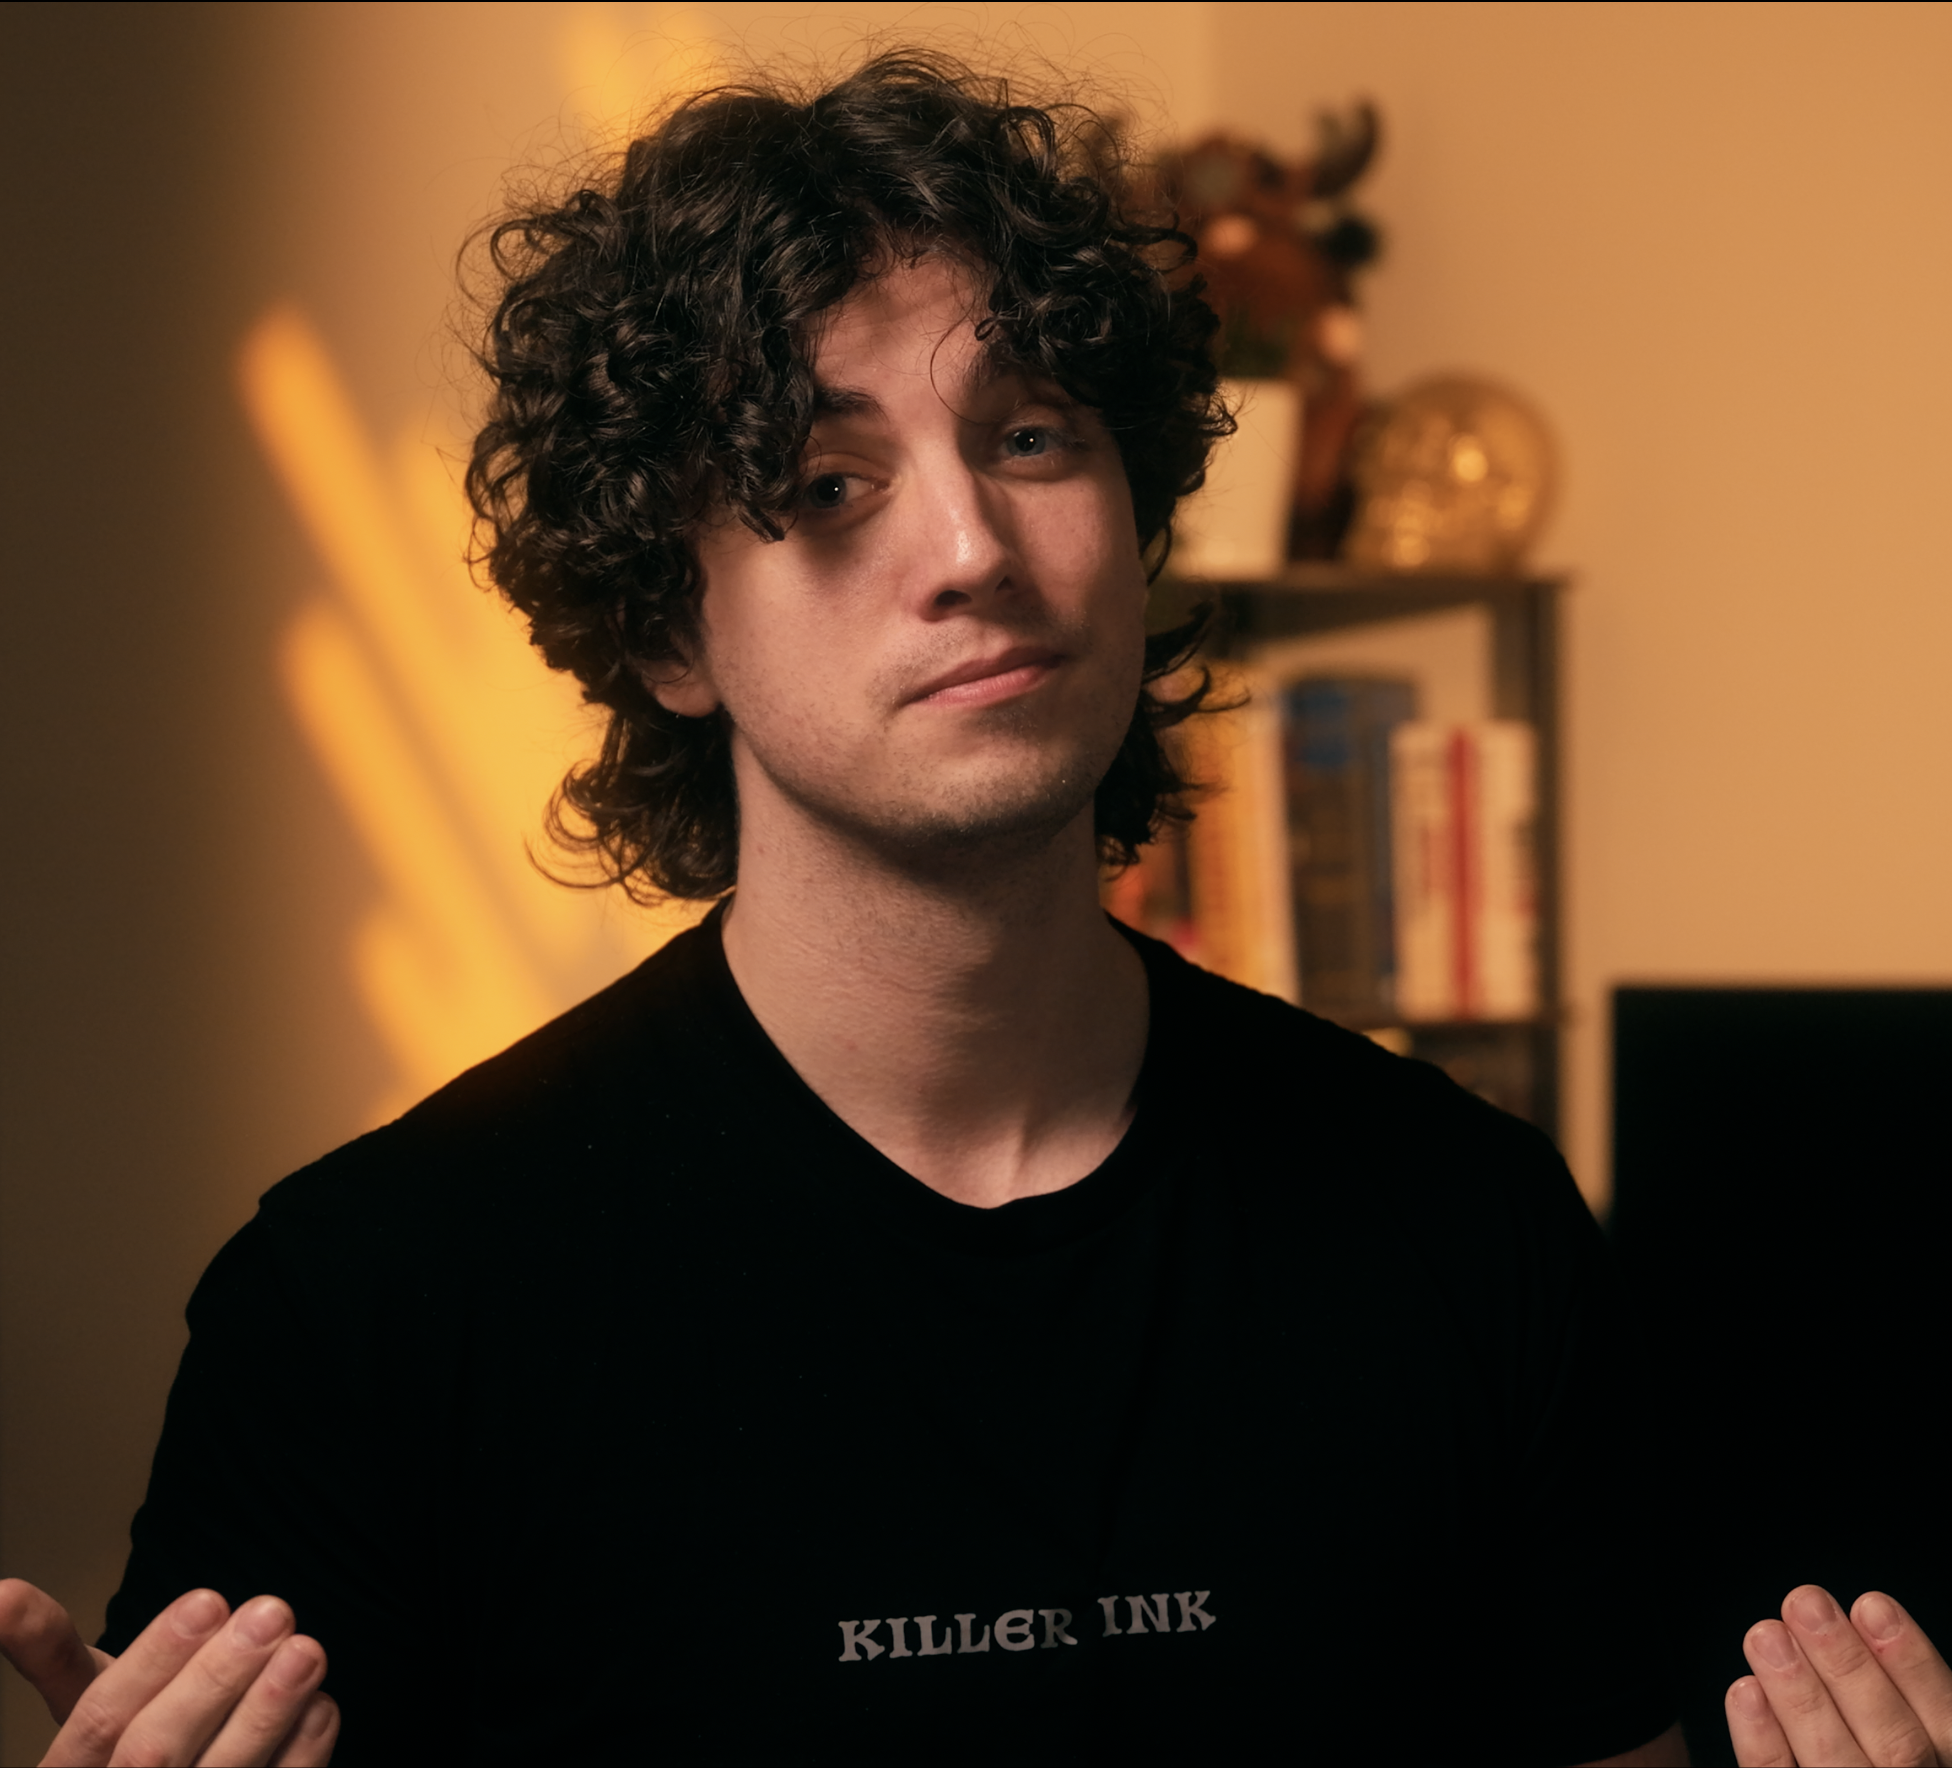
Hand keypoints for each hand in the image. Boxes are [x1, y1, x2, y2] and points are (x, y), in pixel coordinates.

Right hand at [0, 1579, 337, 1764]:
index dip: (152, 1661)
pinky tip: (320, 1705)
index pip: (98, 1720)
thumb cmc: (119, 1745)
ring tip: (306, 1649)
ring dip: (267, 1713)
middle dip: (215, 1680)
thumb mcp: (81, 1697)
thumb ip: (50, 1649)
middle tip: (271, 1613)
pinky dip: (302, 1753)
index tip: (208, 1599)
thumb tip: (1, 1591)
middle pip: (154, 1754)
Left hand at [1728, 1586, 1951, 1765]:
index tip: (1872, 1606)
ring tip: (1766, 1635)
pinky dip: (1764, 1744)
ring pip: (1838, 1766)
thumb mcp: (1922, 1739)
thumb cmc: (1875, 1751)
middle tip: (1805, 1603)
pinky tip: (1745, 1693)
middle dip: (1849, 1670)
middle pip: (1897, 1747)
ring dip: (1801, 1697)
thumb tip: (1867, 1623)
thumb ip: (1903, 1706)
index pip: (1949, 1730)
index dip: (1916, 1669)